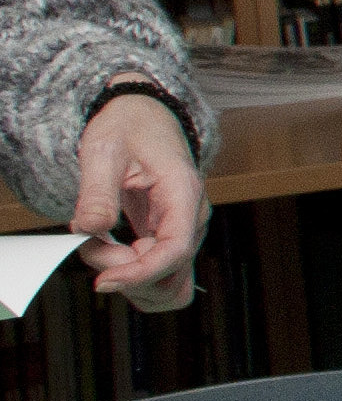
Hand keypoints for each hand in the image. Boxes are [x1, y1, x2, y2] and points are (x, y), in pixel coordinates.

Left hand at [71, 88, 201, 309]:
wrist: (144, 117)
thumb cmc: (128, 128)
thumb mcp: (103, 150)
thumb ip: (97, 190)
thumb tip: (90, 227)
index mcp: (183, 193)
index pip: (176, 250)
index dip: (140, 273)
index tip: (103, 280)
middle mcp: (191, 218)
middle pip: (173, 275)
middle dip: (128, 276)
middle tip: (91, 247)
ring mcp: (183, 231)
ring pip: (169, 283)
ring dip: (131, 281)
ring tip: (100, 249)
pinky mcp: (170, 238)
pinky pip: (160, 274)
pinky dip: (133, 276)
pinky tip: (110, 252)